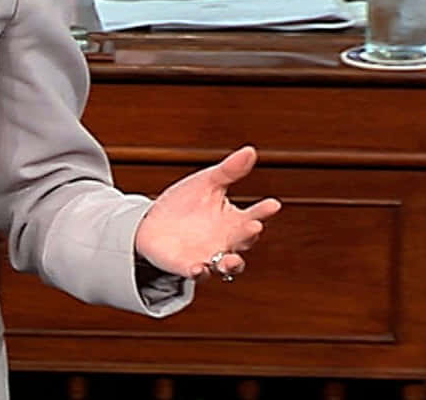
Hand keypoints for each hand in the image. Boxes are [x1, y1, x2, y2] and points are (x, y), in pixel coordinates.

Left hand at [133, 146, 281, 279]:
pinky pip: (198, 274)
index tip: (273, 204)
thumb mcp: (206, 183)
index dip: (264, 211)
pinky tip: (198, 267)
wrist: (152, 224)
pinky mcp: (190, 267)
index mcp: (234, 220)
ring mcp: (210, 256)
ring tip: (231, 259)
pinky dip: (200, 272)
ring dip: (231, 263)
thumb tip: (250, 151)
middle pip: (244, 240)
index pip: (254, 215)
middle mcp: (227, 241)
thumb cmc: (185, 203)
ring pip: (228, 265)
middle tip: (254, 226)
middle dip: (249, 234)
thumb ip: (228, 171)